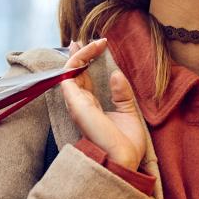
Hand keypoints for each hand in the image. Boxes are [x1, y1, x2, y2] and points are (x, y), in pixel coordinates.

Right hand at [58, 38, 146, 170]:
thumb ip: (122, 93)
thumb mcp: (128, 112)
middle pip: (75, 73)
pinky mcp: (76, 102)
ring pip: (70, 70)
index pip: (85, 79)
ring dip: (82, 53)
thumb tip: (116, 74)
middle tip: (92, 40)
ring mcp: (77, 103)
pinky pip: (69, 74)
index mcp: (92, 107)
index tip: (100, 47)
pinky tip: (90, 50)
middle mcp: (81, 104)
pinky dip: (78, 60)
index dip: (89, 62)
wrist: (124, 159)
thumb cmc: (126, 143)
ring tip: (95, 42)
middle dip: (81, 54)